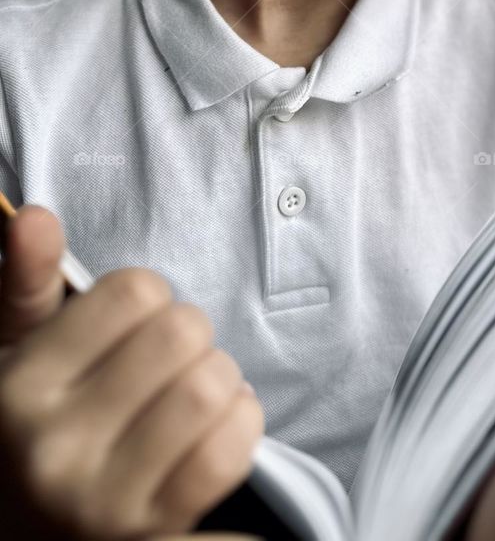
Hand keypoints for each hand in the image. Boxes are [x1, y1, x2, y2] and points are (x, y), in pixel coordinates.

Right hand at [0, 205, 264, 540]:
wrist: (33, 534)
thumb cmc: (39, 425)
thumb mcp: (19, 353)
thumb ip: (27, 283)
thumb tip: (34, 216)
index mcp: (19, 392)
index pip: (135, 291)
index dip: (147, 298)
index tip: (132, 327)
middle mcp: (55, 450)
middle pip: (183, 332)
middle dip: (191, 334)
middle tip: (172, 359)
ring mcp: (105, 501)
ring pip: (212, 388)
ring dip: (221, 378)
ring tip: (195, 391)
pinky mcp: (155, 532)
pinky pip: (230, 452)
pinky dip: (242, 424)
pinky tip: (218, 426)